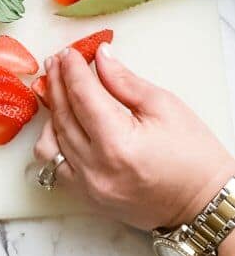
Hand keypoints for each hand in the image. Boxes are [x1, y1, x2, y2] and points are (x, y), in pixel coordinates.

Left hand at [33, 45, 234, 230]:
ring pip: (52, 142)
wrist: (204, 202)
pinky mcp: (88, 198)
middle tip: (57, 63)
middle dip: (58, 84)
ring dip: (51, 112)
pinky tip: (60, 124)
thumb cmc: (194, 156)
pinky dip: (53, 142)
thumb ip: (124, 81)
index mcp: (118, 144)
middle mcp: (97, 169)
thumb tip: (101, 57)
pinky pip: (55, 167)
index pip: (83, 96)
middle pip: (63, 116)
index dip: (73, 70)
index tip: (69, 53)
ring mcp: (89, 187)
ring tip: (56, 90)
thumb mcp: (164, 106)